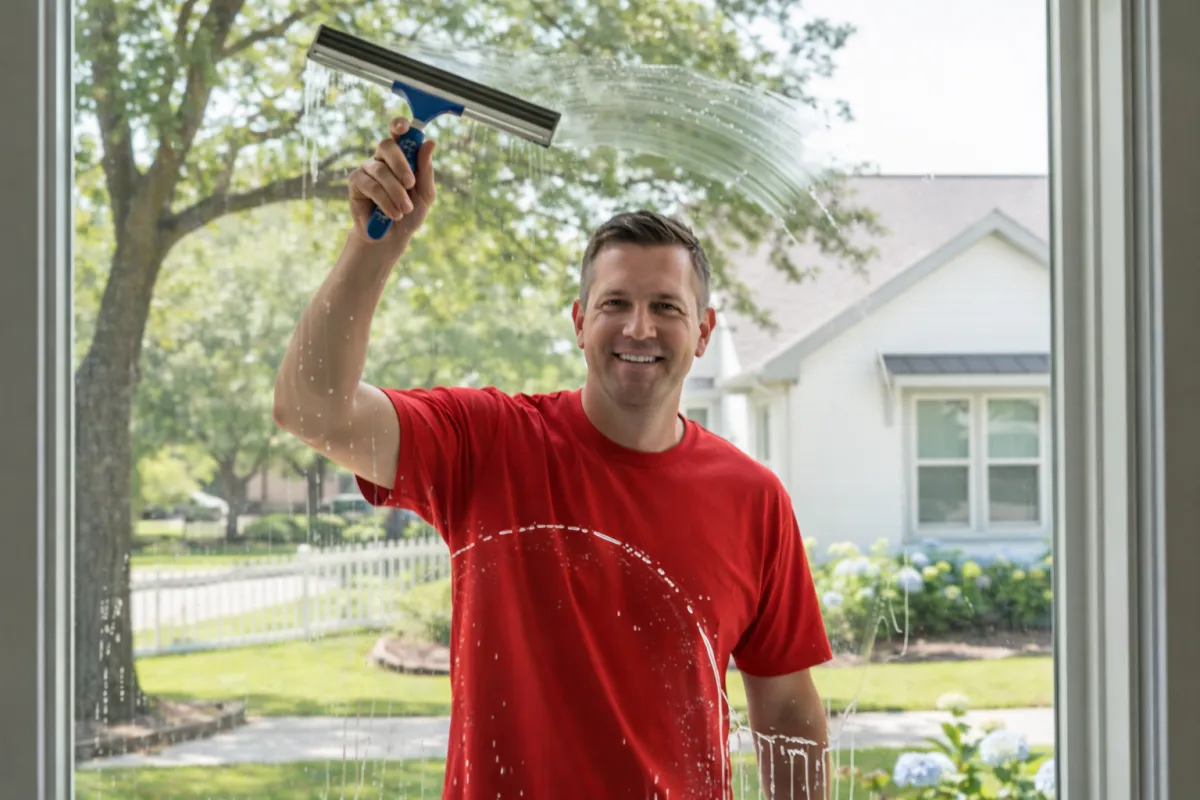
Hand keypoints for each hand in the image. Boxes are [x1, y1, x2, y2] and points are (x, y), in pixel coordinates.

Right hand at [347, 116, 436, 243]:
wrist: (393, 237)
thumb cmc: (410, 213)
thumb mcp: (425, 194)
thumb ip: (426, 170)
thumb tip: (430, 143)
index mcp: (401, 156)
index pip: (398, 133)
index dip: (399, 125)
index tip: (403, 127)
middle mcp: (382, 158)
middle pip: (387, 145)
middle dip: (401, 164)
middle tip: (411, 184)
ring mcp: (367, 168)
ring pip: (381, 171)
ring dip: (396, 192)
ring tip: (405, 209)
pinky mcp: (356, 182)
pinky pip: (371, 186)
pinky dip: (385, 201)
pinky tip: (394, 213)